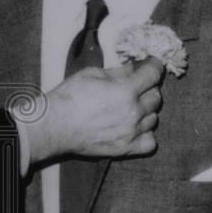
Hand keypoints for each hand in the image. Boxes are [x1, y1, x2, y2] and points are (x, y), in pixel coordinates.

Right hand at [15, 59, 164, 163]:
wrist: (55, 125)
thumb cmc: (69, 97)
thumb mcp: (92, 74)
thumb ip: (117, 72)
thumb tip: (133, 69)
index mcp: (126, 90)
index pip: (153, 74)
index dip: (155, 66)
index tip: (153, 64)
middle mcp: (133, 112)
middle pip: (156, 96)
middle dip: (147, 88)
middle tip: (135, 86)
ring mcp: (132, 132)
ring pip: (154, 118)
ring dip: (145, 111)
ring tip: (130, 108)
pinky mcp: (126, 148)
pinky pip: (150, 142)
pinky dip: (145, 134)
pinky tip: (134, 128)